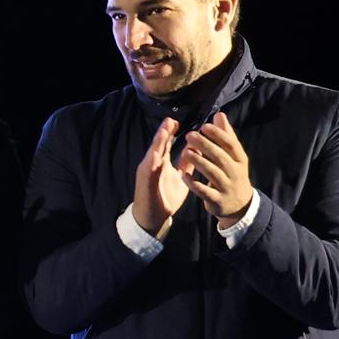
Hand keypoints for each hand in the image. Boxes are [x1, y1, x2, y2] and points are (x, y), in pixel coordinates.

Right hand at [132, 116, 189, 236]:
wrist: (153, 218)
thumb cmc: (165, 199)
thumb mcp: (180, 178)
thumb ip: (185, 164)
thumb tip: (192, 149)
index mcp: (160, 163)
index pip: (164, 145)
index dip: (170, 133)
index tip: (176, 122)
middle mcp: (152, 165)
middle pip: (158, 146)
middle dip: (163, 133)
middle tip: (170, 120)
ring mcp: (147, 173)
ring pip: (152, 155)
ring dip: (157, 144)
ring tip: (163, 131)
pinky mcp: (145, 184)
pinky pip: (149, 171)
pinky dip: (152, 162)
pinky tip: (156, 154)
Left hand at [177, 110, 254, 223]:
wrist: (239, 205)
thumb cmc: (232, 174)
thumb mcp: (233, 156)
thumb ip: (225, 136)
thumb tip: (219, 114)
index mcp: (240, 160)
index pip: (231, 145)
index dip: (219, 135)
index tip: (204, 126)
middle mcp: (236, 173)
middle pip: (221, 157)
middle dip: (206, 145)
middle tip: (190, 135)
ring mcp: (227, 187)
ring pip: (213, 173)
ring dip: (199, 162)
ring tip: (186, 151)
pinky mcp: (217, 200)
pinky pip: (204, 191)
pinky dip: (193, 183)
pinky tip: (182, 175)